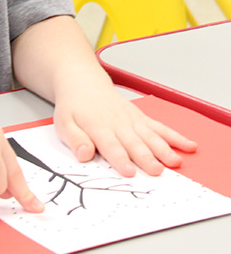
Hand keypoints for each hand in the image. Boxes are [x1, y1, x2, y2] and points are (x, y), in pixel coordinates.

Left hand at [54, 79, 197, 177]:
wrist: (83, 82)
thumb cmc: (74, 107)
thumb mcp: (63, 123)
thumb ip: (75, 139)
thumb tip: (84, 155)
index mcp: (98, 127)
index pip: (110, 146)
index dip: (120, 159)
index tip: (130, 171)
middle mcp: (118, 124)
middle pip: (134, 143)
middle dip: (146, 158)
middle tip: (158, 171)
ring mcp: (132, 120)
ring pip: (150, 136)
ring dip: (164, 149)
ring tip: (176, 162)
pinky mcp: (141, 118)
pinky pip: (160, 127)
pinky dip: (175, 136)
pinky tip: (189, 146)